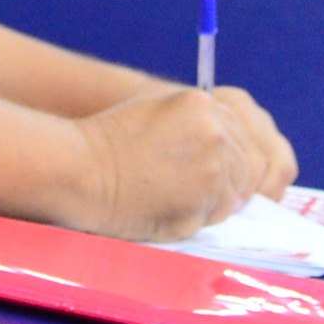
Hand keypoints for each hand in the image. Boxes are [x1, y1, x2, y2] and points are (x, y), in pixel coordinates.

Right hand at [67, 86, 296, 238]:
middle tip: (185, 187)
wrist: (82, 170)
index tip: (203, 168)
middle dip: (222, 180)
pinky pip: (217, 216)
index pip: (238, 135)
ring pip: (234, 193)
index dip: (224, 156)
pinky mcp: (204, 202)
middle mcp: (214, 133)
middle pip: (242, 165)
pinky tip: (169, 208)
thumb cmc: (110, 143)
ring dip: (212, 201)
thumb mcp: (159, 113)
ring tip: (173, 197)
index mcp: (203, 105)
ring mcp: (212, 169)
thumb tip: (227, 151)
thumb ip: (198, 124)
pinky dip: (198, 217)